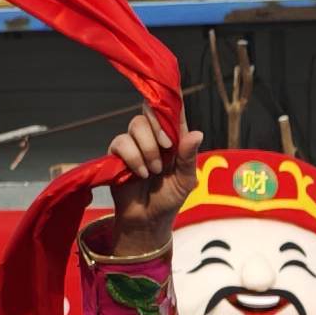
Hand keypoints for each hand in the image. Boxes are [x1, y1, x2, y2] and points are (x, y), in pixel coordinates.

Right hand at [98, 108, 199, 256]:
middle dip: (159, 126)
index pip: (173, 112)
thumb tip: (197, 133)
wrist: (146, 220)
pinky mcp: (117, 153)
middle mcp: (153, 136)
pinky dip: (134, 158)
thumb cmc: (169, 200)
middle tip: (166, 147)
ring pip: (136, 125)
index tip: (175, 94)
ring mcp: (134, 143)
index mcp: (173, 139)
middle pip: (150, 110)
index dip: (173, 100)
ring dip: (148, 149)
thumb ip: (188, 157)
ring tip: (154, 171)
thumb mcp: (185, 181)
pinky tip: (140, 174)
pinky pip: (122, 142)